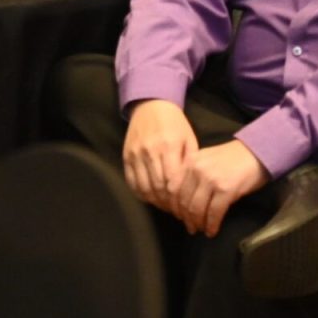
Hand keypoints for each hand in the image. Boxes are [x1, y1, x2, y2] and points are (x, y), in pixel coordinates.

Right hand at [122, 99, 196, 214]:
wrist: (151, 105)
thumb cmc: (175, 124)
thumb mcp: (189, 139)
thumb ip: (190, 163)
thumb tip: (192, 188)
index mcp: (168, 147)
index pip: (173, 181)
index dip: (179, 199)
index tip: (186, 208)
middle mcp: (150, 151)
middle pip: (158, 187)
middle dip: (168, 203)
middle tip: (177, 212)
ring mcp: (135, 153)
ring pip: (143, 186)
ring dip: (155, 201)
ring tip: (165, 206)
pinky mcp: (126, 155)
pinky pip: (131, 181)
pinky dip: (140, 193)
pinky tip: (150, 197)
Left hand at [173, 140, 266, 236]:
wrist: (256, 152)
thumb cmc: (232, 158)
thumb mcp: (206, 160)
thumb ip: (192, 174)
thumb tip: (183, 198)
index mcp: (189, 161)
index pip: (173, 187)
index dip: (174, 206)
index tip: (178, 216)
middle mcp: (196, 169)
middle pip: (183, 200)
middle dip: (186, 217)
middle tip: (190, 227)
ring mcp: (211, 179)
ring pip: (197, 208)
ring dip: (198, 223)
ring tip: (200, 230)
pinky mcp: (226, 190)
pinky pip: (214, 212)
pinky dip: (212, 224)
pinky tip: (212, 231)